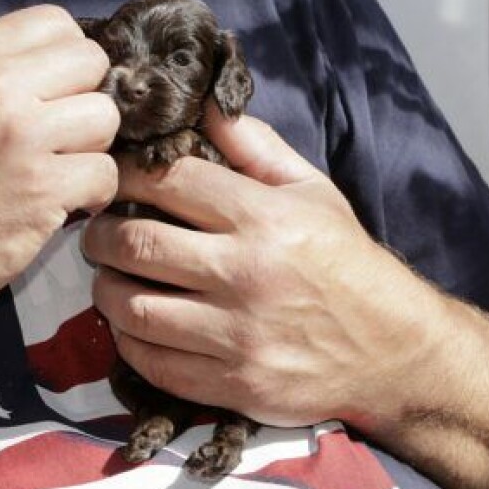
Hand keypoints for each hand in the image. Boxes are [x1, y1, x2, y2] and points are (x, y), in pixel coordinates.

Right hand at [0, 6, 119, 321]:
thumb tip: (56, 66)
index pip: (54, 22)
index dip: (67, 60)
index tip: (57, 94)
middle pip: (90, 62)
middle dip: (84, 100)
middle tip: (63, 136)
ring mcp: (21, 137)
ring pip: (105, 117)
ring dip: (92, 149)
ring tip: (61, 171)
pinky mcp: (44, 189)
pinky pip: (106, 173)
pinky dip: (93, 194)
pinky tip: (64, 204)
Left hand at [84, 103, 429, 426]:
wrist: (391, 352)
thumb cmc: (346, 263)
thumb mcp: (312, 192)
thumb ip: (254, 147)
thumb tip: (204, 105)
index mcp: (263, 217)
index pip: (167, 181)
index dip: (125, 176)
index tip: (113, 181)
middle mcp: (245, 273)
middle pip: (135, 245)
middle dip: (99, 236)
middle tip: (97, 234)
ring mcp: (237, 334)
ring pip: (132, 308)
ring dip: (106, 290)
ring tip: (111, 278)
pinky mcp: (232, 383)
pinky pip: (152, 362)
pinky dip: (128, 341)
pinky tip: (134, 324)